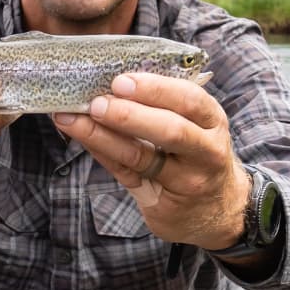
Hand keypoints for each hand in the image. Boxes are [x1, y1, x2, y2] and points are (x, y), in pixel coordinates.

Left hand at [52, 70, 250, 249]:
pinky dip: (102, 153)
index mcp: (211, 120)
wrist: (215, 209)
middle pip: (171, 131)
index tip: (120, 80)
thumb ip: (163, 106)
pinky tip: (83, 138)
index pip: (189, 99)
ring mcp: (187, 180)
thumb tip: (112, 81)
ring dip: (103, 136)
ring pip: (142, 156)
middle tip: (96, 103)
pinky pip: (127, 174)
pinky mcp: (164, 203)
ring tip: (73, 120)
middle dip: (129, 115)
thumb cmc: (195, 155)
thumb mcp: (195, 126)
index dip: (155, 88)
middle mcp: (206, 150)